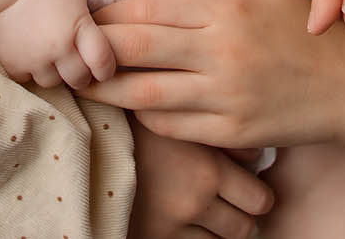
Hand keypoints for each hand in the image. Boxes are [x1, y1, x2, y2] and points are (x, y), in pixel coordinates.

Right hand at [0, 0, 114, 89]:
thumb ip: (86, 27)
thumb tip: (94, 50)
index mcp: (78, 28)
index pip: (102, 61)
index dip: (106, 70)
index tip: (103, 70)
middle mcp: (58, 47)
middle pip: (79, 79)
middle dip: (81, 75)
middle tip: (77, 67)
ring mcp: (35, 59)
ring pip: (53, 83)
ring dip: (55, 74)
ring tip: (51, 58)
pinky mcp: (14, 65)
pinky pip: (29, 80)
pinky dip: (31, 71)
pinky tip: (31, 55)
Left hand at [83, 0, 344, 150]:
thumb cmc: (302, 28)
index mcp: (224, 8)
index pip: (144, 8)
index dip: (106, 14)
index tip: (86, 16)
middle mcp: (221, 51)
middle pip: (133, 48)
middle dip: (93, 49)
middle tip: (69, 49)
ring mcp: (225, 96)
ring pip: (143, 95)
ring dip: (106, 90)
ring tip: (82, 83)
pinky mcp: (232, 132)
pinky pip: (173, 127)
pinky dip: (146, 118)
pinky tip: (133, 108)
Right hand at [126, 117, 271, 238]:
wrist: (84, 140)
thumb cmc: (135, 122)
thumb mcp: (182, 118)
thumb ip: (223, 136)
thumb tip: (257, 157)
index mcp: (208, 171)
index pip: (260, 201)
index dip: (257, 196)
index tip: (249, 189)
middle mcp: (194, 204)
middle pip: (244, 229)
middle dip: (241, 218)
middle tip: (229, 203)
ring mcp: (171, 227)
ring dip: (214, 230)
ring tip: (201, 210)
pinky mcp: (152, 237)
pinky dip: (189, 237)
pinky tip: (180, 219)